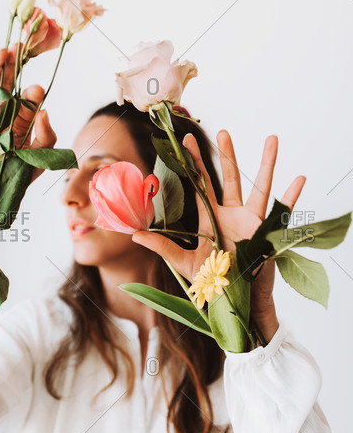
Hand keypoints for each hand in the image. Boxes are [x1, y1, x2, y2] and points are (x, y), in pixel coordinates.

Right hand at [0, 44, 56, 234]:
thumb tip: (45, 111)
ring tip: (0, 54)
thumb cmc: (9, 183)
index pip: (23, 100)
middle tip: (19, 47)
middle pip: (2, 86)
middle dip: (10, 67)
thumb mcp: (35, 161)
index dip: (30, 90)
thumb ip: (46, 138)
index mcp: (15, 123)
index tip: (38, 87)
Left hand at [133, 130, 305, 343]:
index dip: (194, 164)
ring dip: (266, 163)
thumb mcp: (184, 263)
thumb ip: (162, 246)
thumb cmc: (211, 284)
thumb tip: (134, 234)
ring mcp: (251, 222)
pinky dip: (291, 196)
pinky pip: (282, 212)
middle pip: (229, 178)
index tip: (187, 141)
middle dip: (227, 155)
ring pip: (259, 187)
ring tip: (271, 139)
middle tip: (223, 131)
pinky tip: (299, 178)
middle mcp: (231, 215)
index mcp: (210, 219)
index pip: (201, 185)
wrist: (235, 302)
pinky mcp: (267, 233)